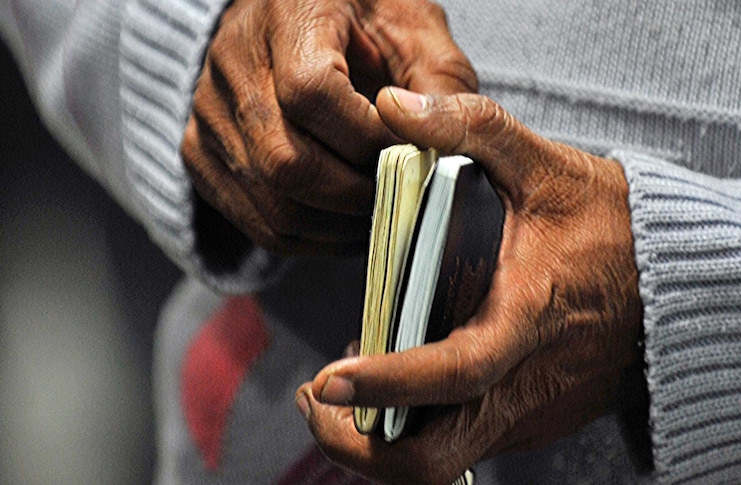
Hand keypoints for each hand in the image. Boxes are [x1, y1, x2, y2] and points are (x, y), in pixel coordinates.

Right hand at [182, 0, 476, 253]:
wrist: (297, 17)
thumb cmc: (366, 21)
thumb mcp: (415, 29)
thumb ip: (439, 84)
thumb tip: (438, 150)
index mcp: (286, 12)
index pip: (311, 93)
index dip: (368, 139)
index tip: (410, 152)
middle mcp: (232, 60)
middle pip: (285, 159)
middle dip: (356, 194)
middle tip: (401, 196)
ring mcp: (207, 110)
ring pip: (270, 200)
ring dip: (336, 226)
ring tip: (380, 216)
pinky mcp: (201, 152)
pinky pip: (255, 219)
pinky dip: (308, 237)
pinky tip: (346, 225)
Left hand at [295, 87, 643, 483]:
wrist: (682, 281)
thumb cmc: (613, 224)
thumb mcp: (545, 164)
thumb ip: (471, 128)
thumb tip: (393, 107)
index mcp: (531, 318)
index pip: (455, 373)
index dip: (387, 385)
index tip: (328, 379)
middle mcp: (529, 384)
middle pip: (433, 459)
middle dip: (360, 450)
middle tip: (317, 398)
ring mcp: (532, 411)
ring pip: (442, 462)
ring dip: (380, 441)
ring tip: (347, 387)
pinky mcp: (535, 419)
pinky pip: (466, 443)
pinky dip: (419, 426)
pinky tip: (401, 378)